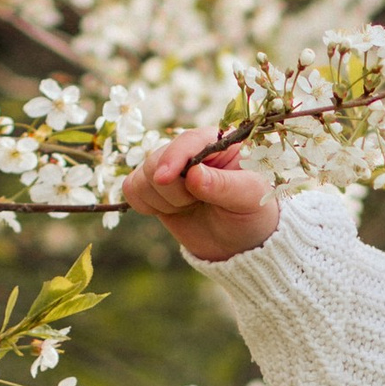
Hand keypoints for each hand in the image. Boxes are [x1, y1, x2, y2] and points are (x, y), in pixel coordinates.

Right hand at [122, 128, 281, 261]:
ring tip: (190, 207)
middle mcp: (190, 151)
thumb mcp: (250, 198)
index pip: (187, 141)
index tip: (165, 179)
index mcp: (218, 143)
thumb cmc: (253, 214)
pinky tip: (171, 211)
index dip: (173, 158)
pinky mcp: (155, 189)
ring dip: (162, 201)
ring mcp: (170, 170)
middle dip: (173, 191)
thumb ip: (224, 185)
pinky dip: (145, 205)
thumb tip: (194, 174)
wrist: (240, 244)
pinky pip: (131, 189)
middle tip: (197, 203)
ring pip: (141, 177)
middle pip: (156, 161)